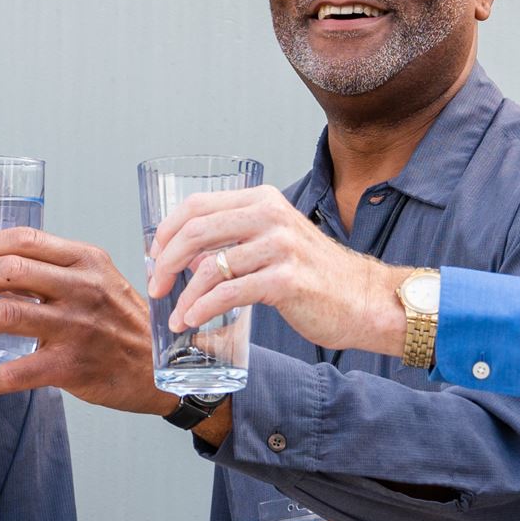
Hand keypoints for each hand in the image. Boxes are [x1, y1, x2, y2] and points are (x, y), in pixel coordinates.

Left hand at [0, 228, 178, 413]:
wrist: (162, 369)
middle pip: (6, 271)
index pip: (21, 239)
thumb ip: (57, 271)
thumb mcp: (100, 281)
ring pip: (4, 315)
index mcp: (85, 260)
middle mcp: (82, 288)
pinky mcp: (73, 367)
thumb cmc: (123, 324)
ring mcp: (78, 327)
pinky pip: (18, 371)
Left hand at [147, 186, 401, 355]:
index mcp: (262, 200)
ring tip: (176, 315)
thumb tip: (184, 255)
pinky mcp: (286, 280)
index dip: (167, 232)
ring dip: (185, 296)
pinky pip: (230, 293)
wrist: (365, 299)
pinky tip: (194, 320)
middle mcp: (270, 215)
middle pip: (196, 231)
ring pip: (210, 267)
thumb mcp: (274, 241)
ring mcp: (280, 246)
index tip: (154, 258)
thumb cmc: (315, 275)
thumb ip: (235, 239)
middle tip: (156, 287)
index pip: (197, 205)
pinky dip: (204, 308)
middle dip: (166, 262)